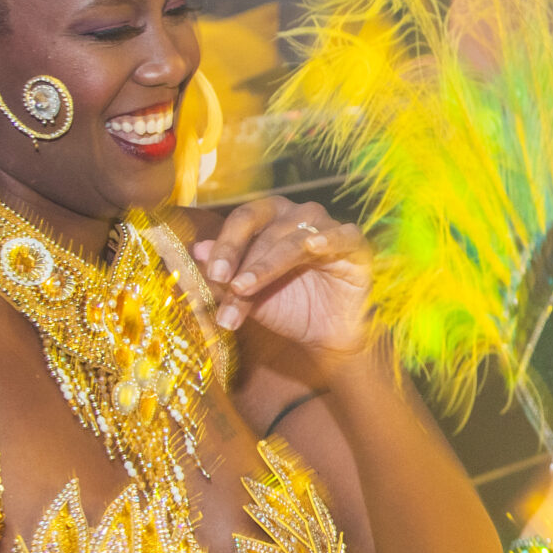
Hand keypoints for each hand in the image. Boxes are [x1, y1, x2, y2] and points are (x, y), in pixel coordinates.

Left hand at [191, 196, 369, 355]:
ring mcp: (328, 228)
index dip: (226, 245)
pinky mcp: (355, 246)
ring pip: (294, 237)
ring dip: (267, 263)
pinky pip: (343, 236)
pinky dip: (328, 240)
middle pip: (264, 226)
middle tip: (225, 285)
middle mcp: (298, 216)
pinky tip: (313, 248)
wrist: (326, 336)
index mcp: (270, 219)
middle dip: (241, 258)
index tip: (212, 276)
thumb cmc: (288, 308)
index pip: (243, 220)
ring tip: (246, 288)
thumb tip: (197, 249)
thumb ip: (225, 275)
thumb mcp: (248, 296)